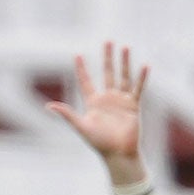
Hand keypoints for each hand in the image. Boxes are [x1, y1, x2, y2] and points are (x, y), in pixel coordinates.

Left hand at [46, 42, 147, 174]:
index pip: (86, 81)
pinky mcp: (133, 105)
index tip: (77, 55)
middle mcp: (107, 99)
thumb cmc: (98, 143)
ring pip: (123, 77)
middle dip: (107, 58)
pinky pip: (138, 88)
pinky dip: (141, 78)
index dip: (81, 69)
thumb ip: (67, 114)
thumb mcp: (81, 126)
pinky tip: (144, 66)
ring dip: (124, 62)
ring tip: (125, 47)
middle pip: (107, 73)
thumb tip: (49, 106)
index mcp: (93, 103)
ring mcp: (121, 101)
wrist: (118, 153)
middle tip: (108, 41)